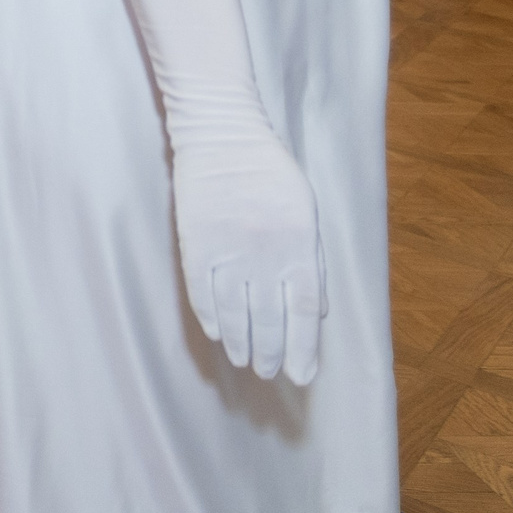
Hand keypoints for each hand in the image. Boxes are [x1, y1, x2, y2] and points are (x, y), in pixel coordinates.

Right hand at [171, 127, 325, 382]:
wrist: (223, 137)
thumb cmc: (271, 173)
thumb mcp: (307, 213)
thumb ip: (313, 262)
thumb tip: (316, 313)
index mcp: (298, 245)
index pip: (304, 311)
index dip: (303, 348)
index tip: (302, 375)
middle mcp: (265, 253)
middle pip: (269, 318)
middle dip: (271, 352)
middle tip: (270, 374)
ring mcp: (228, 249)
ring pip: (234, 311)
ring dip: (241, 342)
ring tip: (244, 362)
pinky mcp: (196, 242)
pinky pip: (202, 291)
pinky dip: (210, 317)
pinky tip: (217, 335)